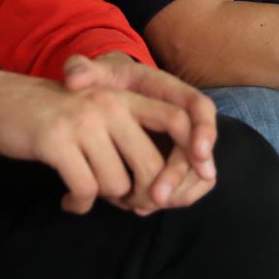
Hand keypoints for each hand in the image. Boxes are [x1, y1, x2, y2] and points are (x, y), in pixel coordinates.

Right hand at [0, 65, 209, 215]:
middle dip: (142, 196)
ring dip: (104, 198)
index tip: (181, 187)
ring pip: (118, 184)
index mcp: (125, 96)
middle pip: (153, 165)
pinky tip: (68, 200)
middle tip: (124, 203)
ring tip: (85, 190)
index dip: (189, 156)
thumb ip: (129, 140)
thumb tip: (162, 195)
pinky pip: (85, 190)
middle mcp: (110, 104)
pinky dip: (79, 204)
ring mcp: (83, 121)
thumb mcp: (96, 116)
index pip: (178, 120)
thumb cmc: (52, 117)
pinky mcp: (56, 141)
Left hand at [62, 51, 216, 212]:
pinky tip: (143, 208)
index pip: (199, 107)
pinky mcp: (171, 161)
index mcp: (168, 91)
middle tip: (158, 197)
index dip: (204, 130)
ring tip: (145, 206)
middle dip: (182, 175)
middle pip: (198, 148)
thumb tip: (74, 78)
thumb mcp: (95, 72)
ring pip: (196, 172)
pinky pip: (184, 184)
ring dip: (176, 193)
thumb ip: (83, 70)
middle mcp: (181, 117)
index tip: (198, 153)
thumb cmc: (107, 81)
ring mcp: (179, 142)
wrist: (107, 91)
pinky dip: (168, 198)